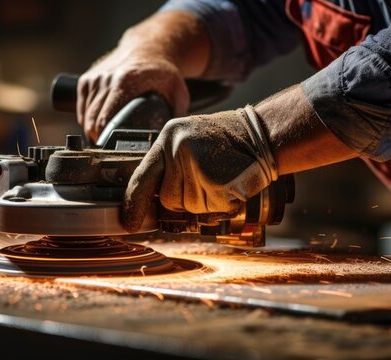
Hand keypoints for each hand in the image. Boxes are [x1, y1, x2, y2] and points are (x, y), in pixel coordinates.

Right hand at [77, 54, 188, 141]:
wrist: (149, 47)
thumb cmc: (163, 72)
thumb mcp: (178, 92)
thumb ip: (177, 116)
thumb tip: (173, 140)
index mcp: (126, 82)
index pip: (106, 119)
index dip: (106, 139)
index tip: (111, 150)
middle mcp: (107, 79)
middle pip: (92, 119)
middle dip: (97, 138)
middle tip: (107, 150)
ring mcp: (95, 78)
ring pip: (85, 114)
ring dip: (90, 129)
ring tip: (101, 141)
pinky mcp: (87, 78)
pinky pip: (82, 105)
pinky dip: (85, 118)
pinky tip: (94, 126)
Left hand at [121, 106, 277, 231]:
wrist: (261, 134)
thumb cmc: (224, 141)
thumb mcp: (188, 138)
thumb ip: (168, 163)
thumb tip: (152, 199)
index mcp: (169, 138)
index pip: (143, 177)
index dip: (134, 202)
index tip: (128, 222)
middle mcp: (179, 150)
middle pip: (168, 199)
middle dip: (184, 199)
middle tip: (205, 178)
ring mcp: (198, 166)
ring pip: (190, 207)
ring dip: (205, 202)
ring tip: (219, 178)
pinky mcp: (218, 183)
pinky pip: (211, 210)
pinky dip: (222, 205)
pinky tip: (230, 185)